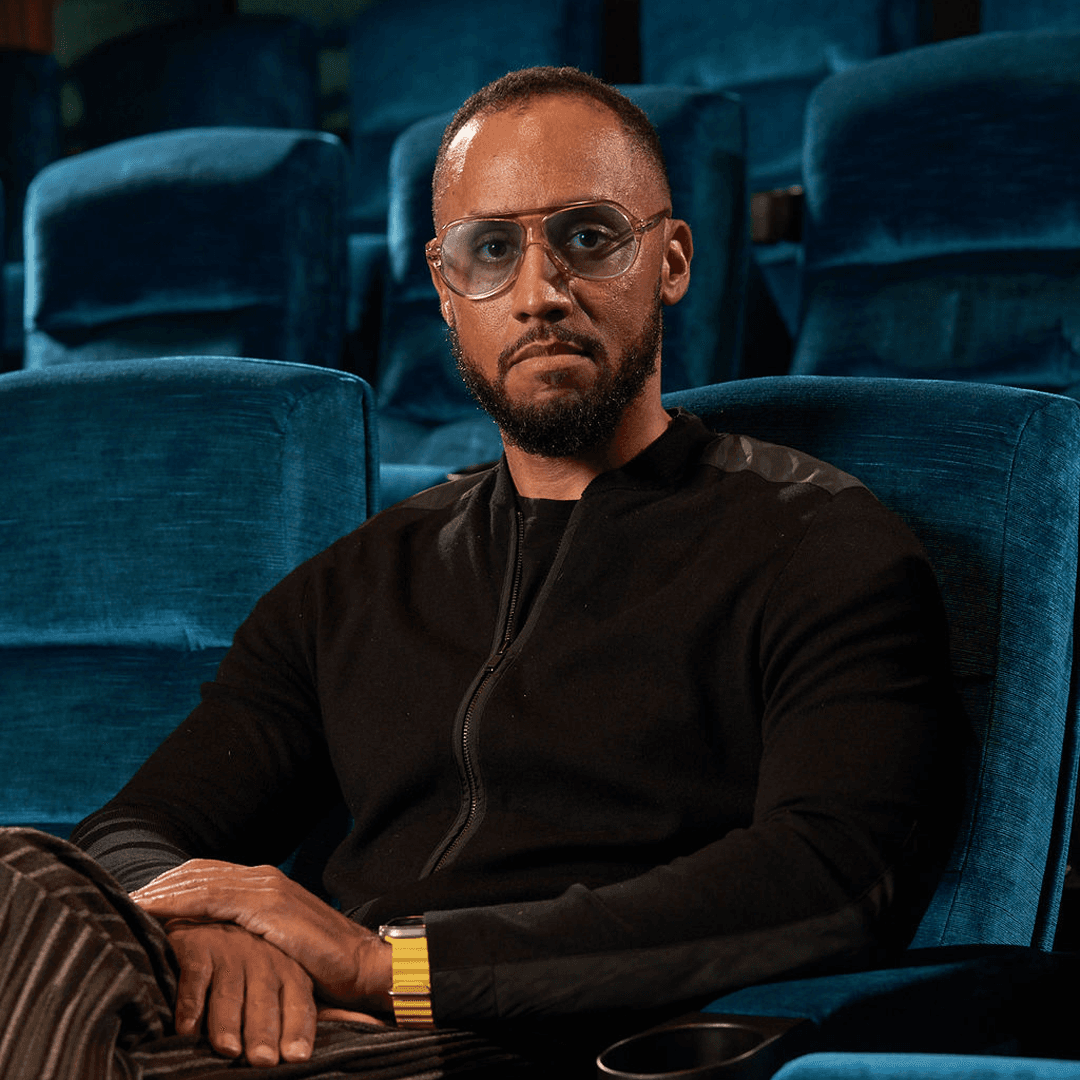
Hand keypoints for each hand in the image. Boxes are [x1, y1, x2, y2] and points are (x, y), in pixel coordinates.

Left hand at [132, 861, 392, 1013]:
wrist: (363, 964)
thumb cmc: (323, 963)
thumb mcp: (279, 942)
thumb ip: (250, 933)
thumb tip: (218, 947)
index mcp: (264, 882)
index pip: (205, 873)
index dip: (170, 885)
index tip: (136, 901)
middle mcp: (262, 876)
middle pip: (195, 871)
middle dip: (157, 885)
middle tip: (120, 902)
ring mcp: (265, 888)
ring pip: (198, 881)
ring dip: (159, 893)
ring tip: (126, 908)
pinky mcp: (268, 906)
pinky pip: (212, 898)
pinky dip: (179, 903)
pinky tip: (155, 915)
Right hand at [168, 920, 317, 1066]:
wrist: (205, 918)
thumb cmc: (248, 964)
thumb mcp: (281, 978)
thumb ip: (299, 1007)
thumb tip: (341, 1023)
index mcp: (288, 969)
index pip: (298, 1003)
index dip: (297, 1029)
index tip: (296, 1056)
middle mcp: (262, 959)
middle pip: (263, 1001)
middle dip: (264, 1032)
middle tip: (263, 1060)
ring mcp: (230, 950)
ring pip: (230, 992)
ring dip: (228, 1023)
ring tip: (229, 1049)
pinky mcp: (197, 945)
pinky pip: (196, 976)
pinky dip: (190, 1004)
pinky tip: (187, 1029)